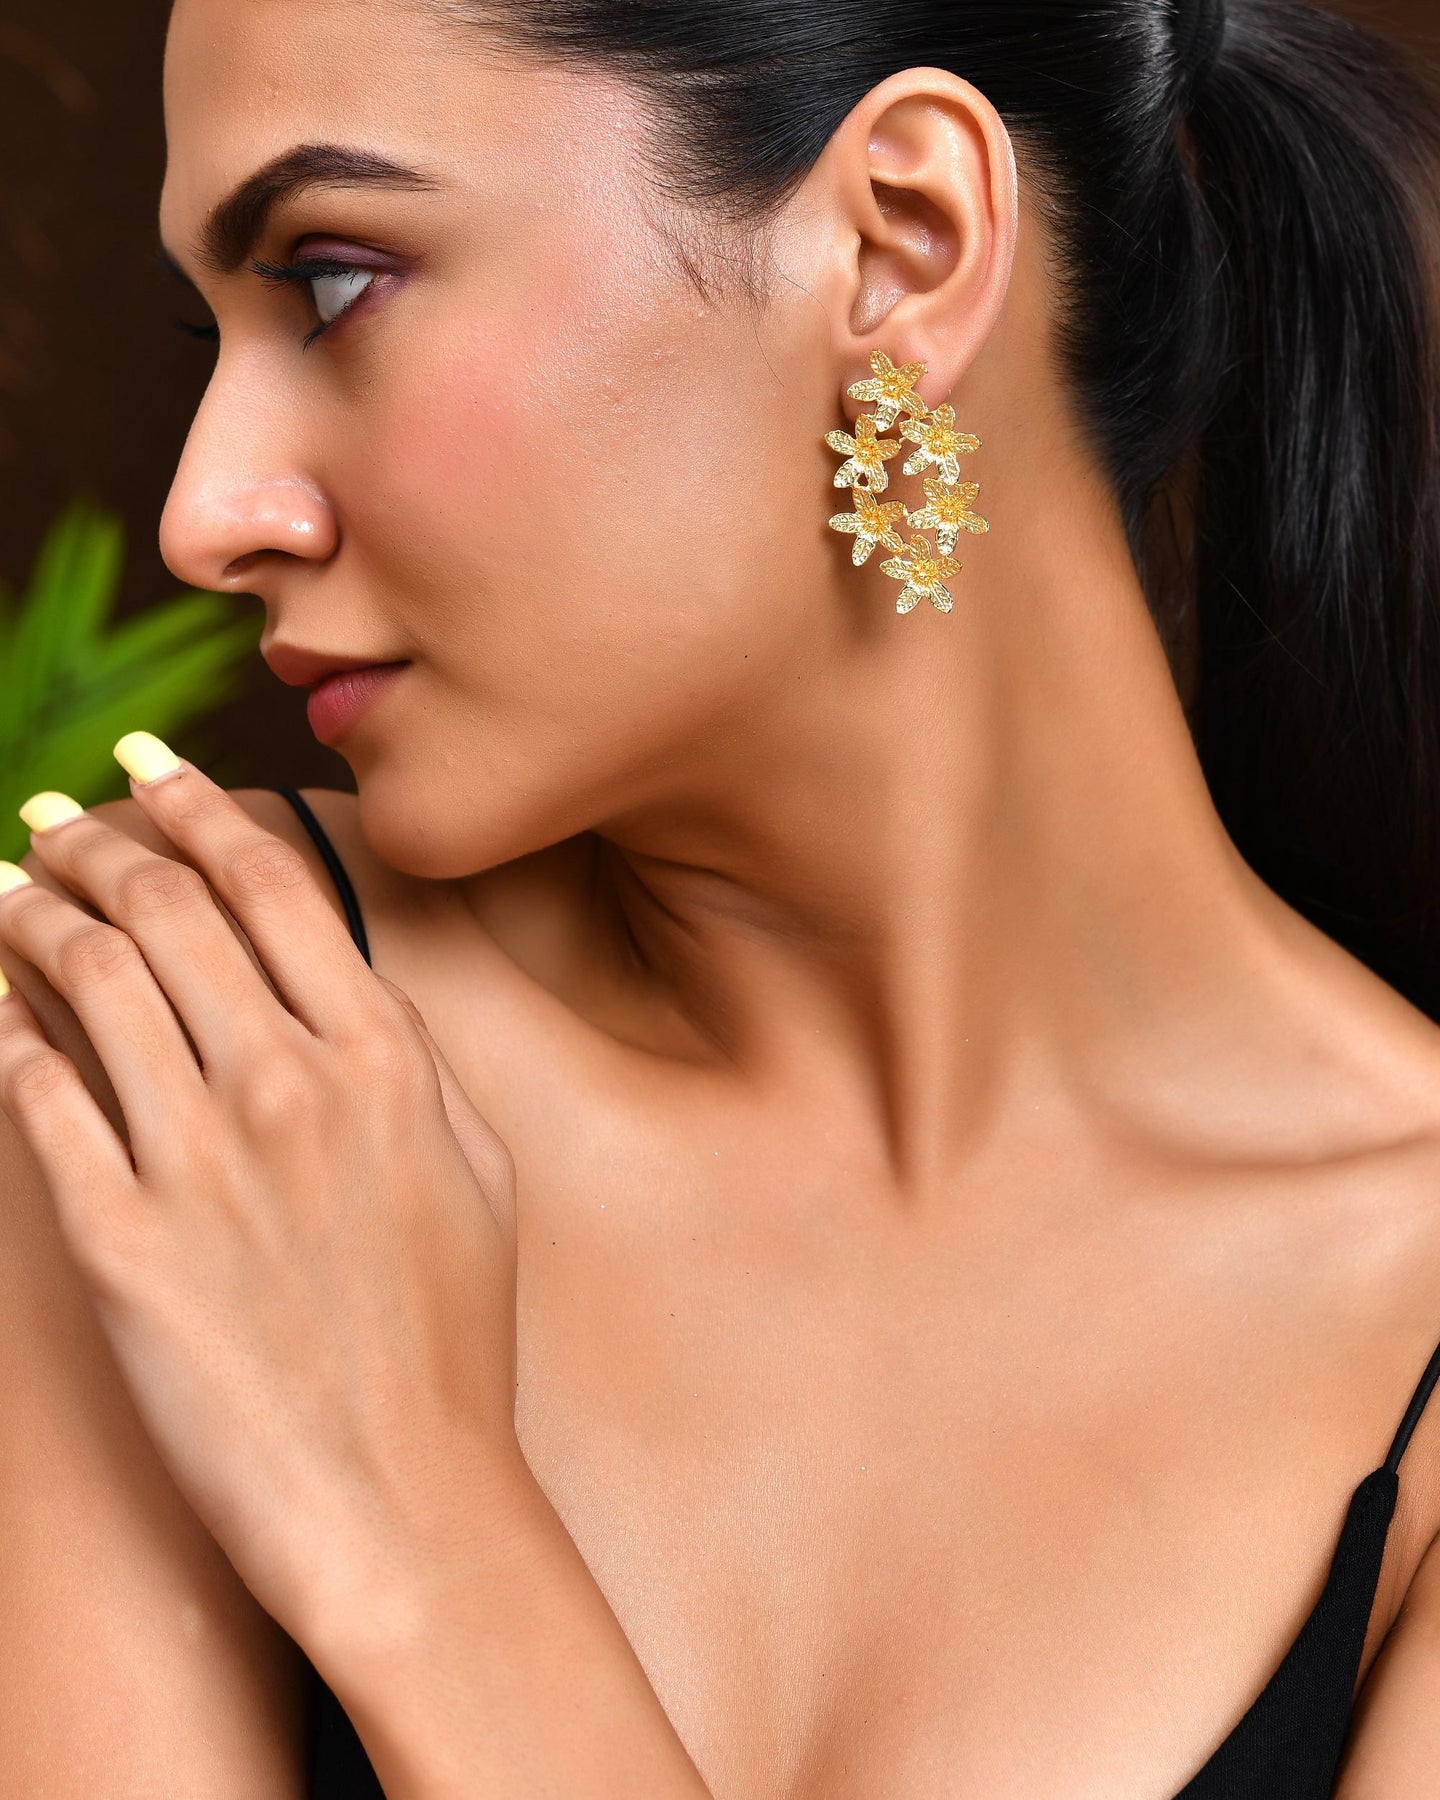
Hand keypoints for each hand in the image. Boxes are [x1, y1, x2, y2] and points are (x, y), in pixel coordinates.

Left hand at [0, 740, 519, 1641]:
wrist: (405, 1504)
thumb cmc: (452, 1344)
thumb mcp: (472, 1172)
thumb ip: (408, 1063)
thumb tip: (344, 990)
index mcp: (385, 1057)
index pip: (271, 884)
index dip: (200, 806)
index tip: (154, 764)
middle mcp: (291, 1084)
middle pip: (169, 909)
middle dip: (99, 841)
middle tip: (59, 819)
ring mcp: (202, 1161)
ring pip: (90, 980)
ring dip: (34, 913)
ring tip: (8, 887)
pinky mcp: (121, 1243)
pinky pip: (38, 1097)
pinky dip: (6, 1031)